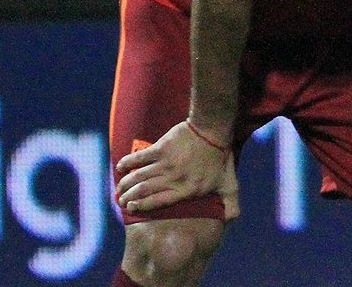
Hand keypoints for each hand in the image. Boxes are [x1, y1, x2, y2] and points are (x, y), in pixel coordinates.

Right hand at [115, 119, 239, 220]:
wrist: (212, 130)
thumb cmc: (221, 158)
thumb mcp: (230, 184)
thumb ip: (231, 204)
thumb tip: (232, 220)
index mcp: (186, 190)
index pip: (158, 202)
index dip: (142, 207)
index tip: (131, 209)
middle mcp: (173, 179)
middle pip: (144, 191)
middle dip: (128, 198)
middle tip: (121, 200)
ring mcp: (165, 163)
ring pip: (139, 177)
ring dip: (125, 184)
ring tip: (119, 189)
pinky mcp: (160, 148)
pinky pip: (139, 158)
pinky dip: (127, 162)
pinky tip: (119, 167)